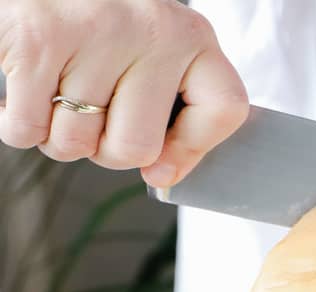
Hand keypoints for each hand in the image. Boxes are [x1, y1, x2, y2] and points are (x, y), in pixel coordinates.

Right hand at [0, 0, 247, 186]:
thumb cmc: (92, 20)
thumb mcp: (149, 51)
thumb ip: (168, 107)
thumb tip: (163, 175)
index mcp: (190, 35)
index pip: (225, 109)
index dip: (191, 151)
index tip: (163, 168)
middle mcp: (153, 30)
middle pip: (137, 149)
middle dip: (104, 150)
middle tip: (90, 118)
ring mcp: (97, 31)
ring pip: (76, 143)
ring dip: (57, 136)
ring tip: (56, 95)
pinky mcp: (40, 37)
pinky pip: (29, 128)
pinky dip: (19, 124)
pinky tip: (25, 92)